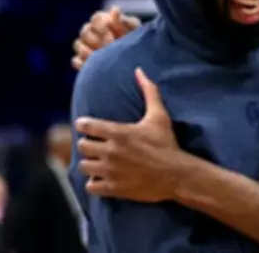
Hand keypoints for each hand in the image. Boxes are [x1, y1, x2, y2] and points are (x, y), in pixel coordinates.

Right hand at [71, 7, 140, 69]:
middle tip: (109, 47)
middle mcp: (91, 32)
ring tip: (102, 56)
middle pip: (84, 32)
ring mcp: (85, 46)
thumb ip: (125, 21)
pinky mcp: (83, 61)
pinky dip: (83, 63)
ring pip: (78, 45)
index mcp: (103, 21)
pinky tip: (96, 66)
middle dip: (96, 39)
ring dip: (88, 51)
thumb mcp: (134, 30)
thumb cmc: (135, 40)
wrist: (136, 59)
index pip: (95, 18)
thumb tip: (115, 9)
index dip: (102, 26)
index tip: (112, 34)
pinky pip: (76, 60)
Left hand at [74, 68, 184, 201]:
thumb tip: (139, 70)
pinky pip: (91, 186)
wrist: (176, 174)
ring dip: (90, 163)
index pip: (86, 125)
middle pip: (82, 146)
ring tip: (98, 161)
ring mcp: (110, 171)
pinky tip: (103, 177)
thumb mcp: (159, 116)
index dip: (84, 125)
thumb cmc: (167, 144)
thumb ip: (149, 91)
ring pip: (84, 166)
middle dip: (87, 144)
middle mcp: (110, 152)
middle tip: (96, 144)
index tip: (88, 126)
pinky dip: (94, 182)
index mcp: (118, 133)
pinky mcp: (113, 188)